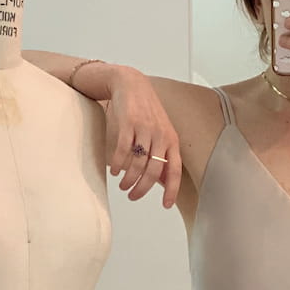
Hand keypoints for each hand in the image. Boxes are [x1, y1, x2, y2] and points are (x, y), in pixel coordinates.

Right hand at [103, 68, 182, 208]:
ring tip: (123, 185)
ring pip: (138, 163)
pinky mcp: (129, 123)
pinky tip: (114, 171)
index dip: (171, 189)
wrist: (130, 83)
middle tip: (132, 196)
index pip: (175, 170)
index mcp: (171, 140)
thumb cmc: (145, 111)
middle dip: (142, 189)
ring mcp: (145, 128)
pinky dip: (118, 164)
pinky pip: (123, 150)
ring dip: (129, 179)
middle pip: (153, 171)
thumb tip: (163, 181)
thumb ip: (162, 154)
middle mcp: (160, 135)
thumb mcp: (160, 132)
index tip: (166, 205)